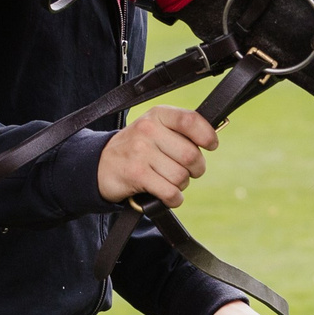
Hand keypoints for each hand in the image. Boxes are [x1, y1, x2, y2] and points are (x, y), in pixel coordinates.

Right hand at [97, 105, 218, 206]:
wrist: (101, 164)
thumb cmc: (138, 148)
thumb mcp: (155, 128)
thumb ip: (181, 130)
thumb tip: (212, 139)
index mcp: (158, 115)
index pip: (191, 120)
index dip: (207, 135)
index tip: (211, 145)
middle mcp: (148, 130)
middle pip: (191, 155)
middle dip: (196, 169)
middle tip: (187, 171)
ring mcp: (140, 152)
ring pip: (181, 176)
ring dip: (181, 185)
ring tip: (169, 181)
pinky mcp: (136, 175)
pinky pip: (170, 192)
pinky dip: (174, 199)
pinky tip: (168, 196)